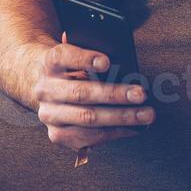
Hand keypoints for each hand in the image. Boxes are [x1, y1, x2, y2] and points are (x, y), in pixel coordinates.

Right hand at [28, 40, 153, 152]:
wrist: (44, 86)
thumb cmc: (71, 68)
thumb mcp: (76, 53)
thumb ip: (91, 52)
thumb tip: (120, 61)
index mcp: (49, 63)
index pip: (63, 57)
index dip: (84, 59)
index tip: (106, 62)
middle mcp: (45, 89)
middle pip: (81, 93)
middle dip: (115, 94)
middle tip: (141, 94)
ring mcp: (49, 115)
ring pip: (87, 118)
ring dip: (121, 118)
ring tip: (145, 114)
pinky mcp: (57, 135)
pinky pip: (89, 137)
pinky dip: (115, 132)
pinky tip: (134, 127)